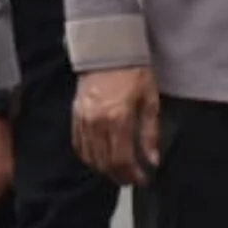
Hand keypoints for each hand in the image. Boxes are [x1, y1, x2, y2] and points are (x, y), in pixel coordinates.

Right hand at [73, 66, 160, 185]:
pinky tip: (99, 158)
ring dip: (104, 168)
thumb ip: (150, 132)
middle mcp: (98, 122)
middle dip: (119, 175)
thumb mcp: (149, 99)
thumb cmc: (134, 70)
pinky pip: (78, 144)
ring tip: (117, 170)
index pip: (122, 159)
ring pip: (90, 156)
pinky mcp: (75, 115)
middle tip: (130, 178)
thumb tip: (152, 160)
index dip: (132, 174)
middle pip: (105, 162)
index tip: (142, 179)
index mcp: (118, 118)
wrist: (109, 48)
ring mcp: (83, 119)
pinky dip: (88, 156)